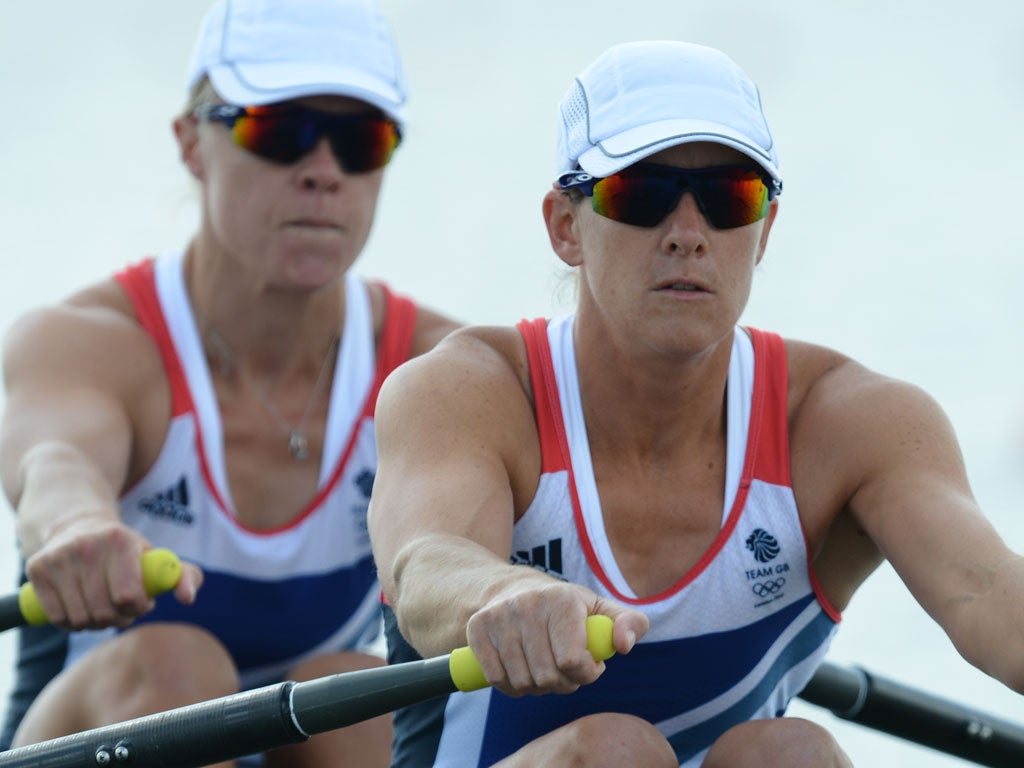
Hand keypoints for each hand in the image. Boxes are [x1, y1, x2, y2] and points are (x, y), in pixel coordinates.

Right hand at [23, 514, 201, 629]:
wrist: (76, 524)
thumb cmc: (125, 550)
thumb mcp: (156, 557)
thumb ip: (185, 575)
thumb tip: (186, 598)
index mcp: (121, 540)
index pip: (128, 596)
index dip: (137, 609)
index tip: (141, 604)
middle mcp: (87, 545)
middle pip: (103, 612)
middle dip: (117, 619)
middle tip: (122, 611)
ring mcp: (58, 556)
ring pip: (79, 619)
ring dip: (94, 624)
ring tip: (102, 608)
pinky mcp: (36, 568)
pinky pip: (56, 618)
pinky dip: (70, 624)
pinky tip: (80, 609)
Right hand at [465, 581, 647, 696]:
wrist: (511, 590)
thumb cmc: (564, 608)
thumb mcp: (600, 609)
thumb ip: (630, 623)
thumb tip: (623, 645)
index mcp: (562, 600)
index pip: (573, 661)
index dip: (585, 675)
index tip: (588, 667)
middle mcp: (528, 604)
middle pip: (547, 677)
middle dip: (562, 683)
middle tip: (565, 669)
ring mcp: (499, 616)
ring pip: (522, 683)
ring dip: (536, 686)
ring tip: (543, 667)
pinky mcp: (477, 629)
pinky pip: (497, 680)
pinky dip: (511, 686)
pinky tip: (521, 669)